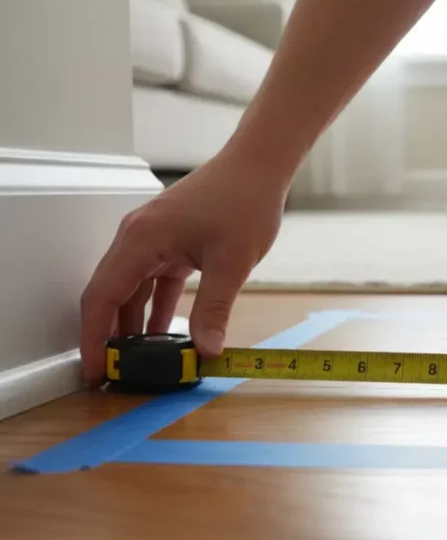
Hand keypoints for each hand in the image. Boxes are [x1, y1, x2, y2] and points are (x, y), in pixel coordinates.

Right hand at [79, 148, 288, 383]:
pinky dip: (156, 307)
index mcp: (141, 240)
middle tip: (115, 375)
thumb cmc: (244, 199)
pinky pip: (153, 281)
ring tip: (139, 361)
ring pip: (131, 290)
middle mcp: (137, 238)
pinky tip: (163, 334)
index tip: (96, 371)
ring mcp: (152, 239)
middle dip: (109, 337)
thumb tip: (206, 350)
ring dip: (133, 324)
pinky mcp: (170, 241)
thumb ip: (215, 309)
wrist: (258, 165)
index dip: (94, 338)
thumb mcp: (232, 262)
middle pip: (110, 295)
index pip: (102, 297)